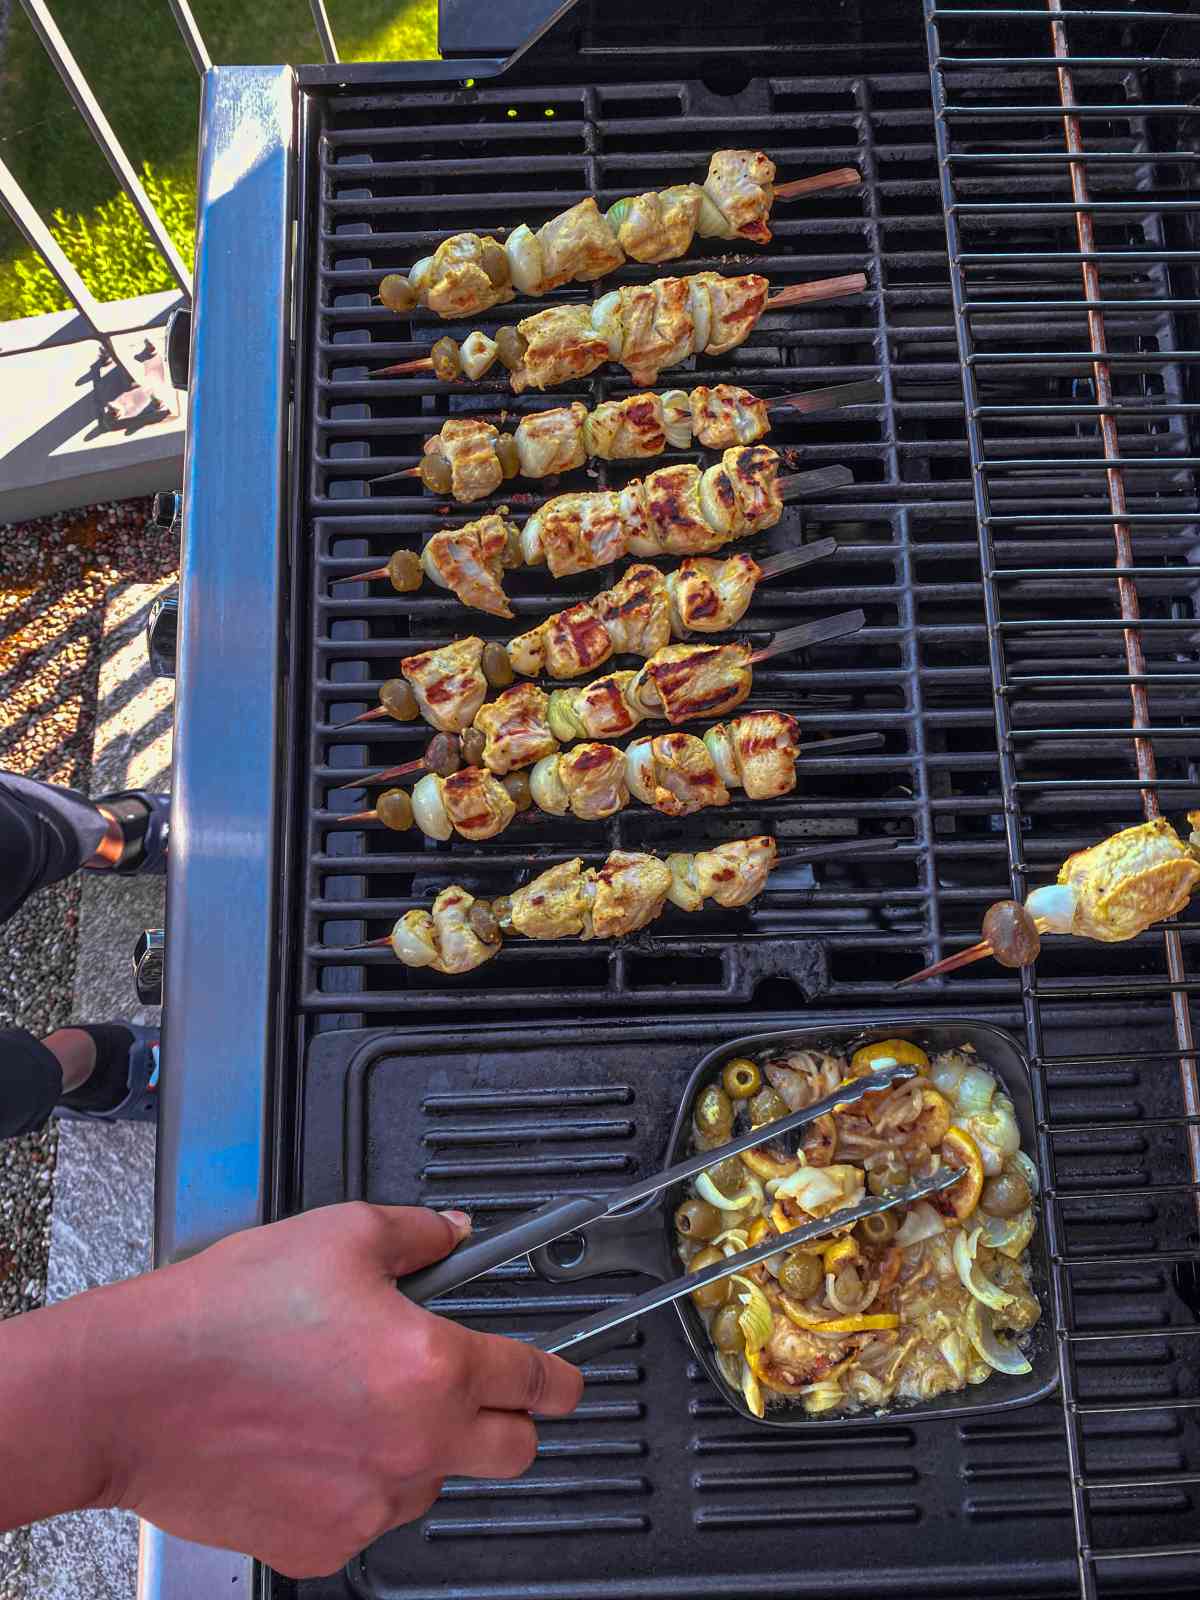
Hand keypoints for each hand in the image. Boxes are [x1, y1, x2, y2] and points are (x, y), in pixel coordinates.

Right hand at [1, 1203, 581, 1577]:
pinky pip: (370, 1513)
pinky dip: (359, 1481)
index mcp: (432, 1367)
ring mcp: (371, 1504)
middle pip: (513, 1452)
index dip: (561, 1378)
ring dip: (419, 1447)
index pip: (534, 1380)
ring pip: (433, 1481)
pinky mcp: (324, 1543)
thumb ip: (419, 1235)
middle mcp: (414, 1446)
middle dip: (508, 1421)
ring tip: (351, 1398)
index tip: (568, 1382)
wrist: (131, 1390)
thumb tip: (455, 1232)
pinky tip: (311, 1438)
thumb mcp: (339, 1236)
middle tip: (471, 1389)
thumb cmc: (224, 1315)